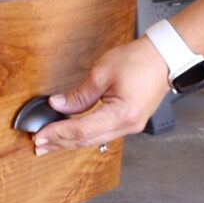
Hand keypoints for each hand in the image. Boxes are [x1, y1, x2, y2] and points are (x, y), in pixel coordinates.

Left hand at [34, 37, 171, 155]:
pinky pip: (102, 134)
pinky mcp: (130, 122)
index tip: (40, 135)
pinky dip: (83, 136)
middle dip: (60, 143)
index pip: (81, 130)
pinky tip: (70, 136)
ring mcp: (131, 126)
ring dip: (70, 142)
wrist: (164, 57)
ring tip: (50, 143)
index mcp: (121, 114)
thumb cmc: (140, 60)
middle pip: (86, 140)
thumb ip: (78, 94)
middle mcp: (128, 125)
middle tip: (39, 145)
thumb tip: (58, 105)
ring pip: (94, 140)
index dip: (57, 133)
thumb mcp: (101, 73)